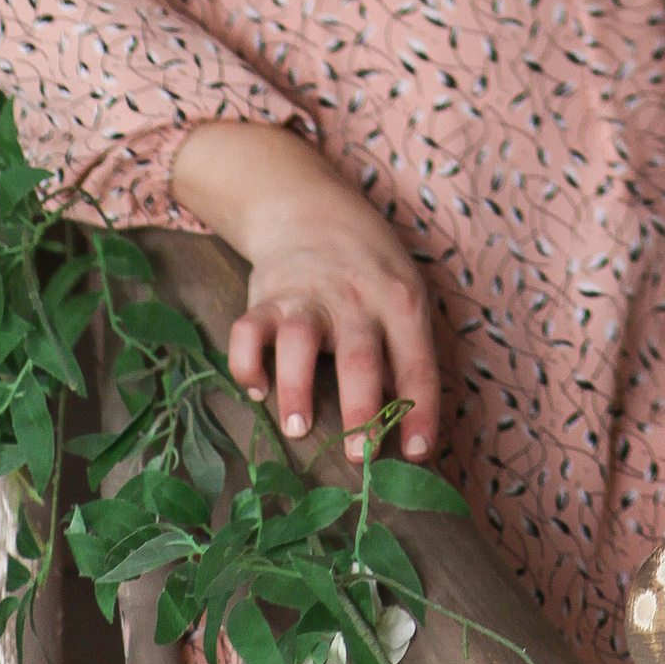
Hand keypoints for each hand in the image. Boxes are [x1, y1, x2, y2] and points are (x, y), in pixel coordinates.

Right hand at [170, 122, 438, 462]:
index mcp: (399, 300)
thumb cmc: (369, 268)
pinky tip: (255, 388)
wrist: (312, 208)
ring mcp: (307, 296)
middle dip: (360, 408)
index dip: (419, 409)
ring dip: (297, 386)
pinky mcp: (265, 298)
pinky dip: (246, 362)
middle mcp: (354, 298)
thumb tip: (409, 429)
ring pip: (300, 340)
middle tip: (358, 455)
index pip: (416, 360)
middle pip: (359, 355)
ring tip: (296, 428)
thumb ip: (403, 352)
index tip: (416, 454)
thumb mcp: (402, 293)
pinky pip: (248, 331)